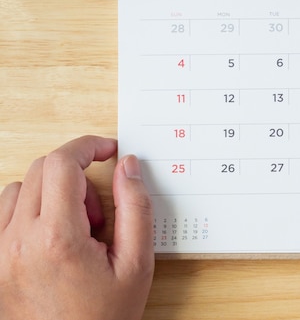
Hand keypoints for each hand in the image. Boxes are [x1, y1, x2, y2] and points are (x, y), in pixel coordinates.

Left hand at [0, 136, 153, 319]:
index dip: (88, 146)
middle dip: (77, 172)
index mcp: (58, 238)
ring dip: (52, 192)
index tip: (107, 150)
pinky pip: (4, 213)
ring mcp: (0, 251)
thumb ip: (135, 208)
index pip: (62, 163)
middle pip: (42, 169)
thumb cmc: (102, 319)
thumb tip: (128, 167)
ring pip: (20, 188)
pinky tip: (53, 234)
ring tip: (77, 227)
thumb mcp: (137, 264)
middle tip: (99, 208)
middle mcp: (19, 240)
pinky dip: (31, 209)